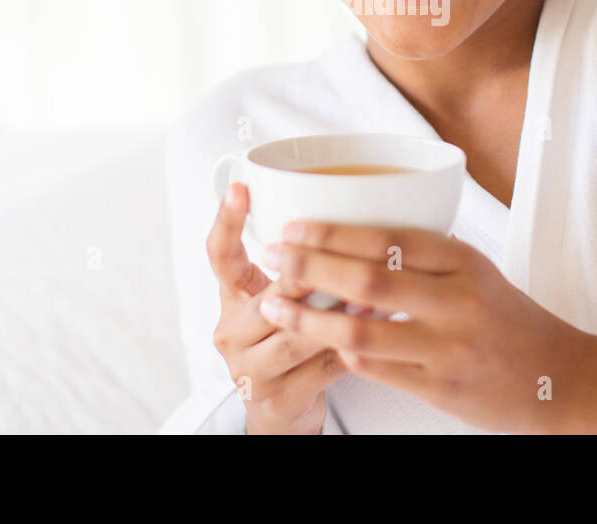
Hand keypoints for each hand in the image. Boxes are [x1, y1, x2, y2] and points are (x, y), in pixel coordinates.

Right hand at [205, 182, 350, 433]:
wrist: (281, 408)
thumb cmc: (288, 339)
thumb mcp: (281, 297)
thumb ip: (298, 264)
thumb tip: (344, 208)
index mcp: (231, 298)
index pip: (220, 255)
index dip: (227, 221)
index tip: (241, 188)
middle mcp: (232, 332)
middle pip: (269, 297)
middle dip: (309, 277)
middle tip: (345, 256)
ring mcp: (251, 370)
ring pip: (296, 336)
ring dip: (337, 314)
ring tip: (372, 295)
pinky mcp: (278, 400)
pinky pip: (320, 369)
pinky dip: (352, 348)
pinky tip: (376, 333)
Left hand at [257, 223, 596, 433]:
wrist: (559, 377)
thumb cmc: (511, 320)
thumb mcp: (476, 272)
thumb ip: (425, 257)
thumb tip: (354, 236)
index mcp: (465, 262)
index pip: (390, 238)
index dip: (334, 231)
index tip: (295, 225)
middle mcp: (458, 301)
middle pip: (369, 279)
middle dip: (311, 265)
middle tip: (274, 256)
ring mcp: (449, 348)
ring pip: (362, 330)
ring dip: (310, 317)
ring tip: (275, 305)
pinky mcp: (442, 388)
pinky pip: (377, 368)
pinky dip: (342, 353)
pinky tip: (320, 340)